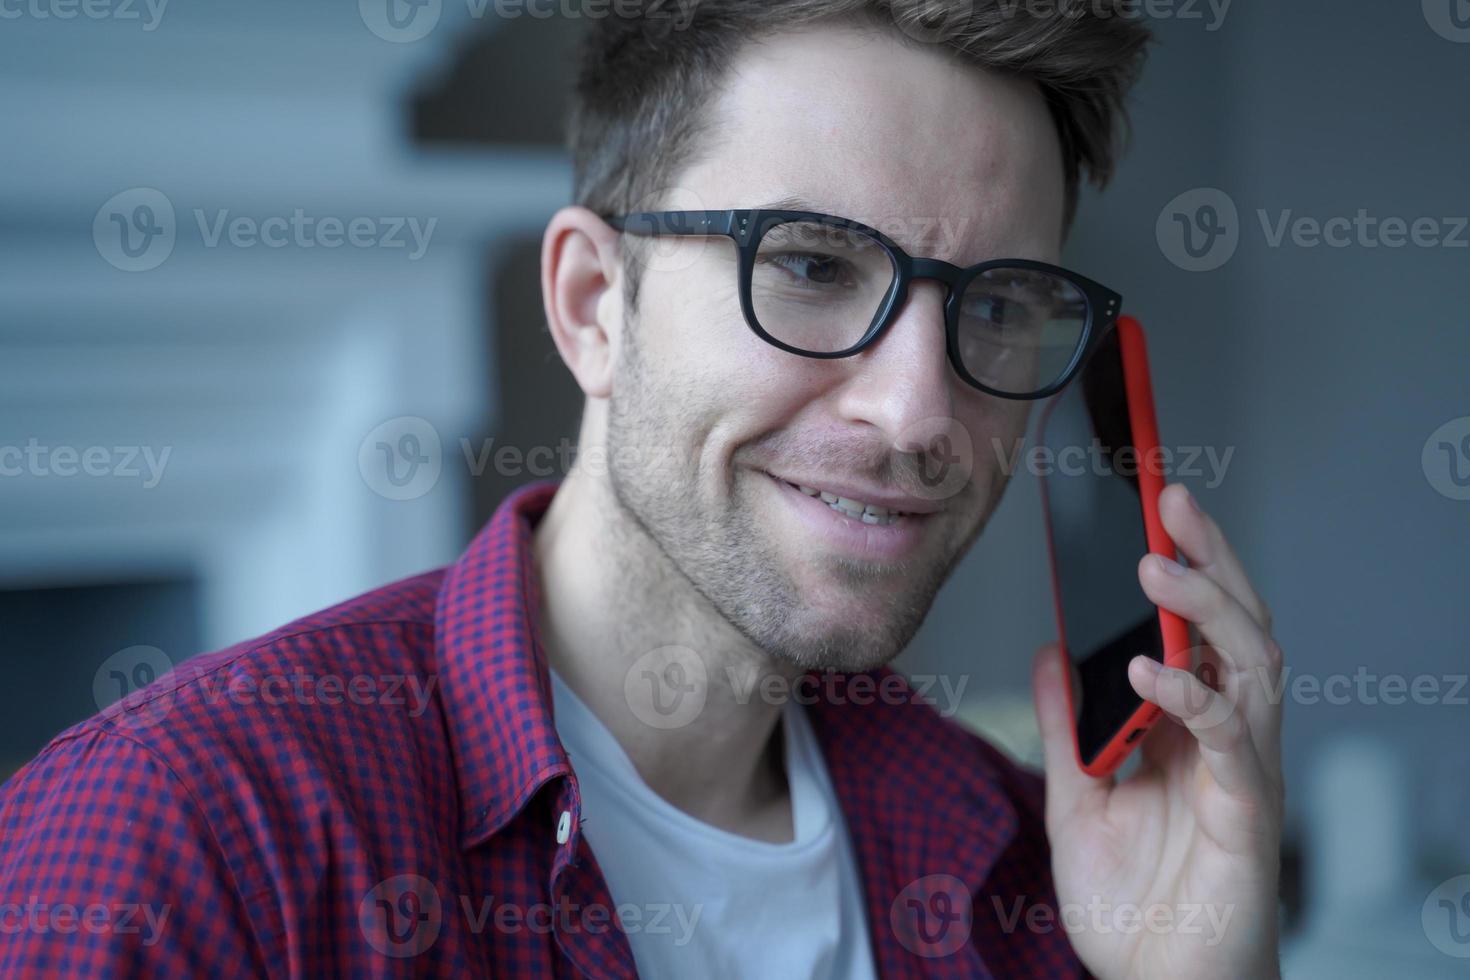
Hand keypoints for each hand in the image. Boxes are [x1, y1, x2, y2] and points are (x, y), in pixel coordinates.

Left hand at [1031, 483, 1283, 979]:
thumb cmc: (1134, 904)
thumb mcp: (1076, 797)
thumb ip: (1067, 725)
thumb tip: (1051, 651)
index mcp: (1190, 728)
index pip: (1200, 627)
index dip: (1188, 564)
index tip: (1154, 506)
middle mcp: (1227, 738)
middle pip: (1240, 625)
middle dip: (1211, 557)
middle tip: (1172, 502)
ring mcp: (1243, 771)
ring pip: (1253, 663)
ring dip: (1205, 609)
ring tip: (1156, 565)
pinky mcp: (1246, 814)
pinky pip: (1232, 741)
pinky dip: (1196, 698)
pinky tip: (1150, 672)